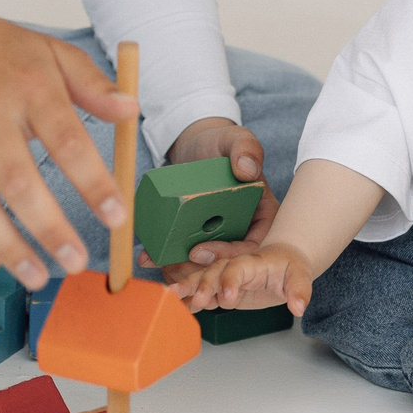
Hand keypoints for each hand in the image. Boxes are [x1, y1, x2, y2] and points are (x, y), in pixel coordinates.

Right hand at [0, 8, 131, 289]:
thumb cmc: (9, 56)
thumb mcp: (57, 57)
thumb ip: (94, 86)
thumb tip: (130, 110)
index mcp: (30, 86)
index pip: (67, 140)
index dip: (93, 183)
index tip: (117, 217)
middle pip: (18, 180)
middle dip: (49, 229)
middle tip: (76, 262)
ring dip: (6, 246)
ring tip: (37, 275)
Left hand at [167, 117, 277, 260]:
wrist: (196, 147)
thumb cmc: (221, 143)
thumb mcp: (236, 140)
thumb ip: (246, 149)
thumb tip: (247, 169)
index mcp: (264, 216)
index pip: (252, 247)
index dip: (228, 256)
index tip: (200, 252)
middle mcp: (244, 232)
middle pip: (227, 263)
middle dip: (199, 273)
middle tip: (173, 269)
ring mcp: (220, 238)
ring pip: (204, 265)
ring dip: (180, 270)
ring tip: (156, 262)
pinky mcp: (199, 238)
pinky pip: (186, 257)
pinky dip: (168, 261)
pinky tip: (148, 258)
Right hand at [168, 242, 314, 316]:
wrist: (283, 262)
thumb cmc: (291, 266)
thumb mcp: (300, 276)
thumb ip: (298, 290)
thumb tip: (299, 307)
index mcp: (252, 261)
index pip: (238, 267)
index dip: (231, 280)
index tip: (228, 297)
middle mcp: (234, 267)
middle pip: (215, 272)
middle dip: (204, 285)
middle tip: (198, 300)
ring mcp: (225, 278)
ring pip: (202, 281)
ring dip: (187, 289)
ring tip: (170, 297)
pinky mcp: (221, 291)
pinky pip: (202, 295)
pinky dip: (189, 300)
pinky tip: (176, 307)